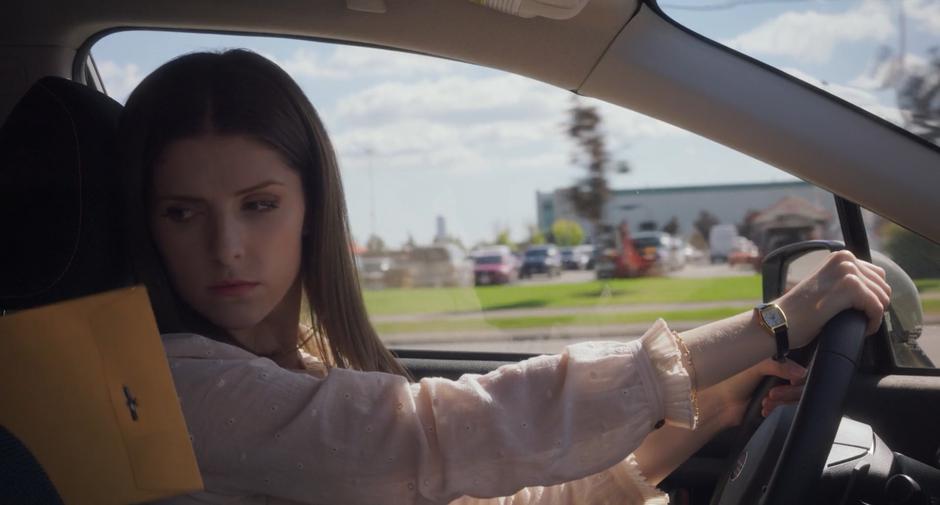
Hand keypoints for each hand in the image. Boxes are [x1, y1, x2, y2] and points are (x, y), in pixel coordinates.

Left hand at [709, 357, 806, 427]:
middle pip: (800, 382)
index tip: (792, 381)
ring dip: (782, 400)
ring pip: (794, 396)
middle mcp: (776, 372)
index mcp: (772, 359)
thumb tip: (802, 372)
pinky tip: (764, 408)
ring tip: (765, 401)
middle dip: (788, 390)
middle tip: (772, 393)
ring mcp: (776, 387)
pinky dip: (777, 407)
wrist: (719, 403)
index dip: (798, 374)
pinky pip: (787, 406)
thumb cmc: (731, 379)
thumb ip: (779, 365)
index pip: (797, 364)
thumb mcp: (755, 366)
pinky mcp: (774, 403)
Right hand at [776, 250, 890, 348]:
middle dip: (876, 306)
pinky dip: (873, 323)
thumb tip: (874, 290)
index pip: (877, 275)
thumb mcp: (827, 285)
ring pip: (882, 297)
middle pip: (883, 286)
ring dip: (874, 315)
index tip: (861, 311)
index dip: (873, 297)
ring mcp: (847, 271)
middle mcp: (845, 259)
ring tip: (860, 325)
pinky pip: (877, 308)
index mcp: (841, 256)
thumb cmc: (801, 310)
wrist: (781, 321)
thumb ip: (846, 280)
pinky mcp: (849, 287)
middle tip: (861, 320)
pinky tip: (862, 330)